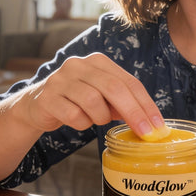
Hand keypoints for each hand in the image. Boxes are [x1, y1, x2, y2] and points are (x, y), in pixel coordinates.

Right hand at [22, 52, 164, 137]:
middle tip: (146, 133)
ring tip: (95, 119)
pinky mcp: (48, 96)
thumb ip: (122, 103)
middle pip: (114, 88)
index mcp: (98, 61)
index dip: (146, 104)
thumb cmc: (77, 101)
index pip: (129, 82)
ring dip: (100, 118)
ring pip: (93, 102)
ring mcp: (61, 79)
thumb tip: (149, 122)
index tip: (158, 126)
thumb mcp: (102, 98)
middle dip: (134, 113)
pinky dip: (82, 123)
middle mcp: (79, 65)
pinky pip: (74, 115)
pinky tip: (78, 121)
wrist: (37, 105)